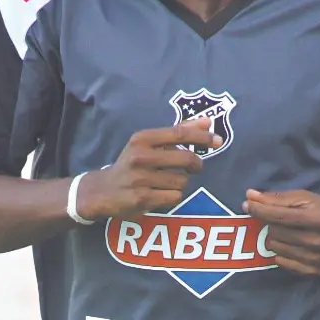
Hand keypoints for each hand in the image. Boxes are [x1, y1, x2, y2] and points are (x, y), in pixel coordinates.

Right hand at [76, 121, 217, 218]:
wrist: (102, 190)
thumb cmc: (130, 164)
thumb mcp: (148, 144)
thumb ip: (177, 132)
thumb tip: (208, 120)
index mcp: (142, 139)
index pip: (179, 133)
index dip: (202, 136)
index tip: (217, 140)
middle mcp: (140, 157)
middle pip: (186, 158)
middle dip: (196, 164)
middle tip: (194, 167)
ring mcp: (141, 179)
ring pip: (182, 181)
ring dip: (180, 183)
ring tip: (167, 183)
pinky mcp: (142, 198)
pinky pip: (174, 197)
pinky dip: (173, 196)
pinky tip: (160, 194)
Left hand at [244, 189, 319, 275]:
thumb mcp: (307, 197)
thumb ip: (277, 198)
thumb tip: (250, 196)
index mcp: (317, 218)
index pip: (277, 216)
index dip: (258, 209)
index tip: (247, 204)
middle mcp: (317, 240)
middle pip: (274, 232)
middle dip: (272, 223)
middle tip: (281, 219)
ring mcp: (315, 258)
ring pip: (275, 248)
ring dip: (276, 238)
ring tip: (288, 232)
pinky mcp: (314, 270)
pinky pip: (282, 263)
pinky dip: (281, 253)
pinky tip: (291, 245)